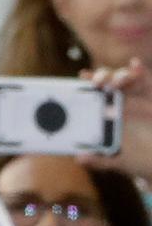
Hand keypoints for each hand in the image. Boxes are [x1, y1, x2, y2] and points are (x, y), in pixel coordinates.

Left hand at [84, 58, 151, 180]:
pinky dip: (139, 70)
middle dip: (102, 75)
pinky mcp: (151, 96)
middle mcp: (121, 101)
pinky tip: (135, 64)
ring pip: (125, 77)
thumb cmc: (139, 159)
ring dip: (120, 74)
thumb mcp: (119, 160)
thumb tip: (80, 159)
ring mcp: (137, 97)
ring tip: (116, 82)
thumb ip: (100, 159)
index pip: (95, 93)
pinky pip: (145, 80)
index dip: (88, 82)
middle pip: (108, 81)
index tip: (82, 76)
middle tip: (97, 81)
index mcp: (108, 112)